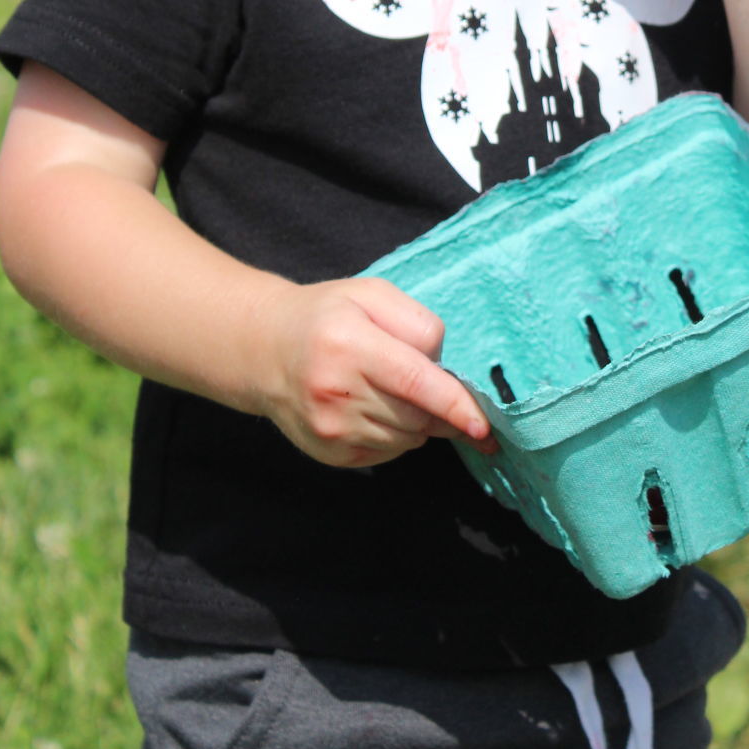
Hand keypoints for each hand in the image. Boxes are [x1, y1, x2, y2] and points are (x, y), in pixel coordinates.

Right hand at [255, 274, 495, 468]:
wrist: (265, 351)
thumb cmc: (327, 316)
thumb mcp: (371, 295)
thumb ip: (416, 323)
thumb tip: (444, 368)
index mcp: (348, 343)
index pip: (413, 382)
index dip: (454, 404)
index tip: (483, 424)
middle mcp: (335, 391)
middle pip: (416, 414)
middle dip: (441, 406)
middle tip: (434, 383)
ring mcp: (330, 429)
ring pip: (408, 438)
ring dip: (419, 419)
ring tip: (390, 386)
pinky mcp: (331, 453)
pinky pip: (390, 452)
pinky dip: (399, 433)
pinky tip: (375, 405)